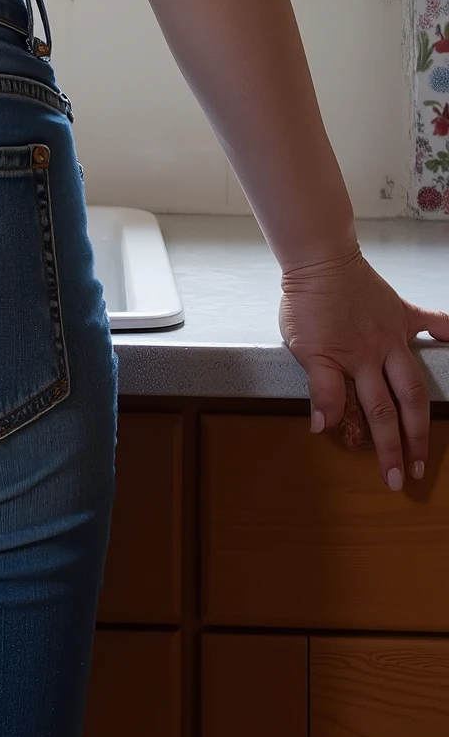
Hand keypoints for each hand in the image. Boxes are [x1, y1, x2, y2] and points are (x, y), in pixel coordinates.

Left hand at [279, 248, 448, 490]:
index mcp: (352, 364)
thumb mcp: (302, 348)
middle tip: (409, 474)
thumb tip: (323, 425)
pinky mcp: (401, 313)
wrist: (317, 260)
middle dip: (405, 444)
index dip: (380, 447)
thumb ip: (320, 387)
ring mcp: (393, 335)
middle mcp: (377, 354)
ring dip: (421, 417)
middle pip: (396, 407)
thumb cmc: (305, 303)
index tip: (387, 475)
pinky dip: (448, 332)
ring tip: (426, 443)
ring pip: (414, 383)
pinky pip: (433, 322)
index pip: (370, 415)